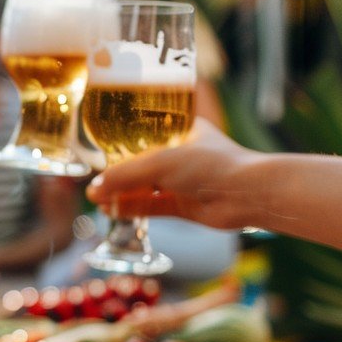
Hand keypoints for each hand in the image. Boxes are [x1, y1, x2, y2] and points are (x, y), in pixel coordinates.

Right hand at [86, 119, 262, 230]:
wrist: (248, 194)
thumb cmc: (211, 165)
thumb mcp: (161, 162)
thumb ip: (125, 176)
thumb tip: (93, 189)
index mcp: (180, 131)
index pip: (141, 136)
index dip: (118, 145)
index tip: (96, 153)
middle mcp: (180, 155)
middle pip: (139, 165)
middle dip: (116, 175)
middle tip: (93, 182)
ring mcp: (182, 182)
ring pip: (144, 188)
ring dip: (121, 194)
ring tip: (97, 199)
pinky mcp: (183, 206)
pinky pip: (151, 206)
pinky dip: (132, 209)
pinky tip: (112, 210)